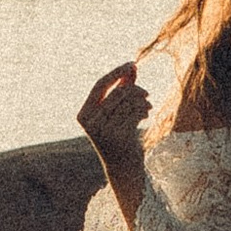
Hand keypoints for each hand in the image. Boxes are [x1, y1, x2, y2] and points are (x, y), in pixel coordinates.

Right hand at [77, 60, 150, 179]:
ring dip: (143, 101)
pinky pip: (135, 112)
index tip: (133, 64)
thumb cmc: (120, 134)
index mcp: (83, 114)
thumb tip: (132, 67)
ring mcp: (103, 130)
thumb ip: (122, 89)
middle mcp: (90, 122)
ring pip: (129, 101)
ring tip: (147, 106)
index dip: (117, 73)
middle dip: (136, 89)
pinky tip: (146, 114)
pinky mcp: (119, 136)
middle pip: (118, 92)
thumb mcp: (116, 111)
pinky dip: (144, 109)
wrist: (123, 166)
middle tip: (147, 93)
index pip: (100, 85)